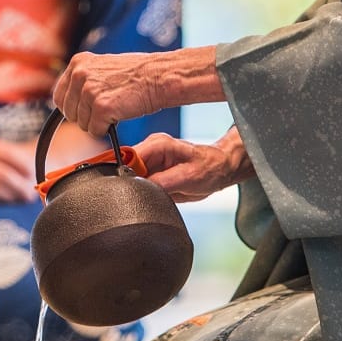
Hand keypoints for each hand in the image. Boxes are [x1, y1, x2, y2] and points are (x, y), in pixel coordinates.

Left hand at [53, 46, 223, 136]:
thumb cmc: (137, 74)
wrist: (159, 76)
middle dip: (85, 116)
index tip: (84, 110)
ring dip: (97, 123)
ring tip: (115, 109)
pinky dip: (106, 129)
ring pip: (81, 124)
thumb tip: (72, 100)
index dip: (72, 107)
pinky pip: (94, 130)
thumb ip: (84, 80)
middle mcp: (79, 75)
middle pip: (69, 112)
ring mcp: (89, 91)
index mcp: (78, 63)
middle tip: (104, 111)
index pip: (59, 95)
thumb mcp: (103, 68)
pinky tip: (119, 116)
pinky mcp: (101, 108)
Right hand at [134, 129, 253, 201]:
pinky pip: (137, 181)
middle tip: (140, 196)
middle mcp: (150, 149)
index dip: (121, 173)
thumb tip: (141, 188)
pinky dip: (140, 190)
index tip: (124, 189)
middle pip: (123, 167)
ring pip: (128, 176)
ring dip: (134, 188)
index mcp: (157, 144)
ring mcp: (149, 160)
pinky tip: (152, 195)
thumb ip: (162, 183)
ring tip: (151, 194)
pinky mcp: (151, 170)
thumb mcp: (188, 178)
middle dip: (127, 183)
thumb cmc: (210, 168)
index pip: (126, 156)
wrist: (220, 169)